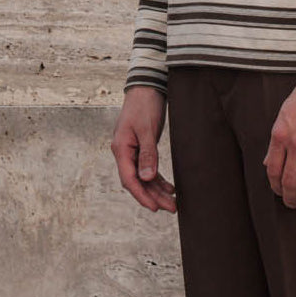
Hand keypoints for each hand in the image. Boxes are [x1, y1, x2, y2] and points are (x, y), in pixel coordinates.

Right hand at [111, 86, 176, 212]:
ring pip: (144, 178)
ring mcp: (132, 151)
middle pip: (138, 182)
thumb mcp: (147, 130)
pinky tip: (170, 189)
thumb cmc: (145, 105)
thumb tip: (146, 178)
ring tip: (173, 203)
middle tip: (172, 209)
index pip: (129, 179)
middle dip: (153, 197)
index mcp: (121, 149)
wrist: (146, 87)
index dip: (142, 196)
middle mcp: (124, 152)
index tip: (154, 208)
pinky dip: (159, 180)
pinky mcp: (142, 148)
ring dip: (158, 191)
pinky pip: (148, 169)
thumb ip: (148, 154)